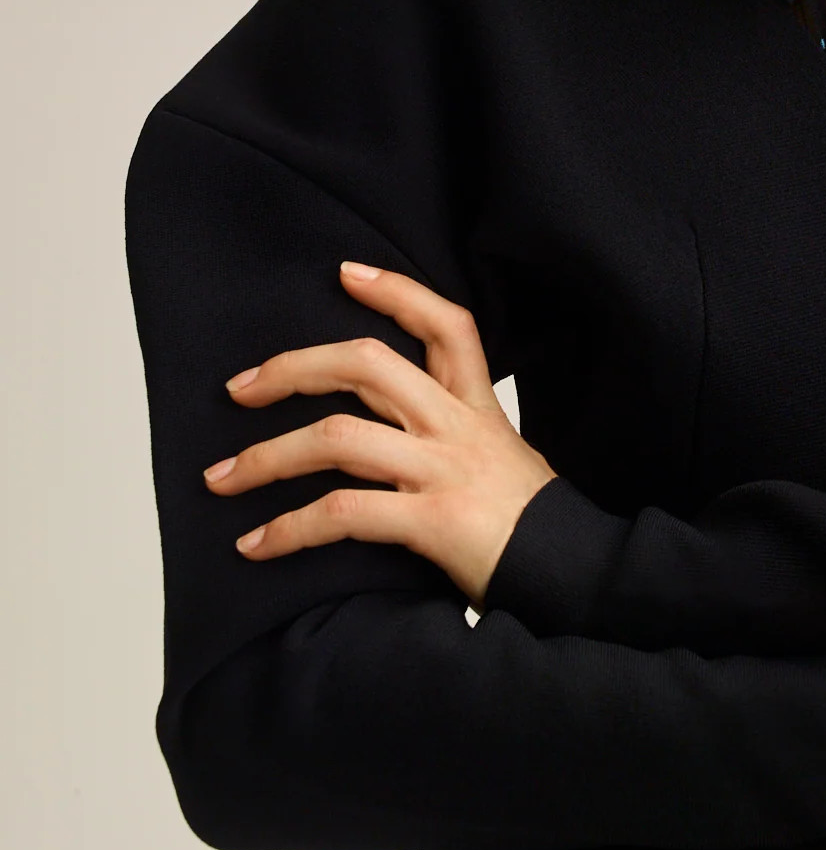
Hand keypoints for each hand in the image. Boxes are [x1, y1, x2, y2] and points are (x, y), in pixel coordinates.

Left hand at [201, 262, 556, 606]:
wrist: (579, 575)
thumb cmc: (532, 528)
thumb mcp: (504, 461)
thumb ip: (452, 440)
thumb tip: (389, 436)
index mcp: (479, 408)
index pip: (446, 325)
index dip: (395, 291)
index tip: (344, 274)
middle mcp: (458, 428)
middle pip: (367, 364)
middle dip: (292, 369)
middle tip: (240, 389)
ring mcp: (445, 470)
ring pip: (338, 438)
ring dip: (267, 457)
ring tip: (223, 479)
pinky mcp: (434, 521)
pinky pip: (343, 513)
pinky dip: (289, 529)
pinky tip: (256, 544)